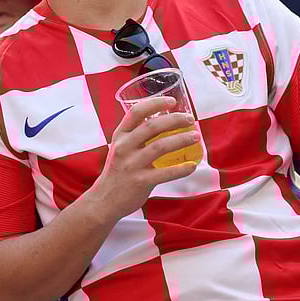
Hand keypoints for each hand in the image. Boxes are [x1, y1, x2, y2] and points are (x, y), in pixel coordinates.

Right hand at [91, 96, 198, 221]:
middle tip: (189, 119)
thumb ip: (135, 137)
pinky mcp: (140, 181)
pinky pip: (165, 173)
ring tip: (195, 137)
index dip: (155, 103)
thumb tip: (163, 123)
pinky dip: (181, 169)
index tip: (172, 101)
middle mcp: (124, 147)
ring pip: (160, 146)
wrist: (105, 199)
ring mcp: (131, 164)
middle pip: (151, 126)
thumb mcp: (120, 149)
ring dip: (181, 140)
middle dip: (174, 120)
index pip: (135, 112)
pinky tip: (192, 165)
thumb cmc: (118, 172)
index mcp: (119, 136)